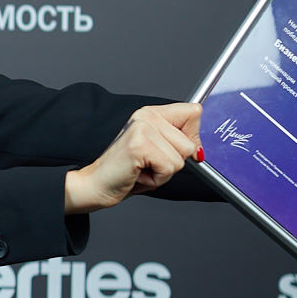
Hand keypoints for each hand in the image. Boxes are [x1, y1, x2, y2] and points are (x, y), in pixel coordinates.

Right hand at [64, 103, 201, 213]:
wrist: (96, 185)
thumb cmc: (126, 172)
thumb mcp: (158, 152)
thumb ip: (179, 142)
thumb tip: (200, 149)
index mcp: (151, 113)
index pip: (194, 112)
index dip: (190, 137)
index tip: (169, 149)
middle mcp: (146, 115)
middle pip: (191, 142)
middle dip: (174, 161)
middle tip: (149, 163)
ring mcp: (142, 128)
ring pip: (181, 157)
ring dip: (164, 172)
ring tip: (142, 169)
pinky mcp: (139, 145)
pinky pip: (169, 168)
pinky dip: (156, 179)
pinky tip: (138, 174)